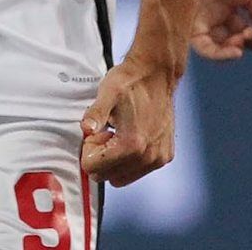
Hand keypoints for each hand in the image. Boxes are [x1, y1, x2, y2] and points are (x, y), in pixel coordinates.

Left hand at [80, 55, 178, 186]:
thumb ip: (95, 114)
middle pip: (107, 177)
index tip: (96, 132)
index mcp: (132, 144)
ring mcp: (159, 158)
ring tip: (118, 134)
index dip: (89, 149)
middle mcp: (148, 156)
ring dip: (114, 160)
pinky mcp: (165, 156)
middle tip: (105, 133)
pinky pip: (138, 170)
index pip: (94, 169)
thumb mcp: (107, 93)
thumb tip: (86, 130)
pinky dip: (129, 159)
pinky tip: (130, 136)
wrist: (157, 74)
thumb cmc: (131, 82)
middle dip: (100, 158)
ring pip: (122, 177)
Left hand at [191, 0, 251, 60]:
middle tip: (248, 34)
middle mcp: (223, 9)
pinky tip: (233, 51)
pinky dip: (220, 55)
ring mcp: (207, 18)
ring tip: (239, 42)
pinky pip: (206, 48)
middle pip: (245, 34)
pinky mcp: (191, 25)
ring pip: (226, 45)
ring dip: (237, 48)